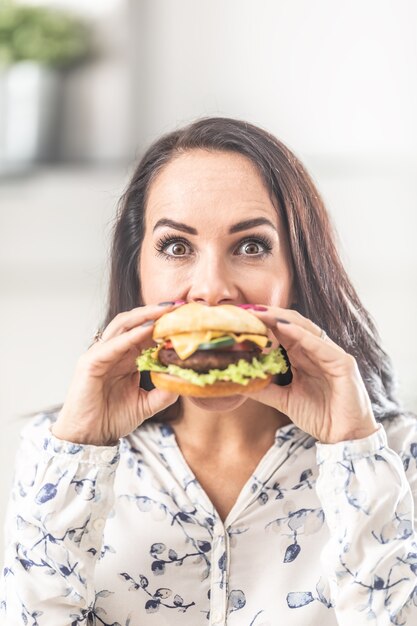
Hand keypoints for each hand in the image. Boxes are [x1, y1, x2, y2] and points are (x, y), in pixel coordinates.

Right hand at [52, 303, 182, 445]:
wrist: (89, 438)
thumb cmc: (111, 419)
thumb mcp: (146, 404)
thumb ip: (164, 393)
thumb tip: (183, 380)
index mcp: (125, 358)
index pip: (145, 333)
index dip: (164, 324)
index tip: (185, 317)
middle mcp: (113, 351)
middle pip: (134, 322)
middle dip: (155, 312)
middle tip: (178, 305)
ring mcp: (100, 354)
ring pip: (122, 326)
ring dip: (144, 316)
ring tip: (165, 311)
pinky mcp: (90, 362)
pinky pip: (113, 345)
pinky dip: (130, 336)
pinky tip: (148, 330)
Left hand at [245, 307, 378, 443]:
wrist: (345, 438)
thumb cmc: (321, 416)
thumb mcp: (285, 400)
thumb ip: (264, 390)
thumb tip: (238, 384)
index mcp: (305, 357)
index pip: (282, 332)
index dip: (263, 323)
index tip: (241, 317)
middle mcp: (318, 351)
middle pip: (292, 325)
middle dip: (269, 315)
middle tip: (246, 308)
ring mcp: (332, 355)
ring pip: (305, 329)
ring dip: (281, 319)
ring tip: (260, 312)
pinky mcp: (343, 364)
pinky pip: (320, 345)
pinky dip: (301, 335)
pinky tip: (283, 327)